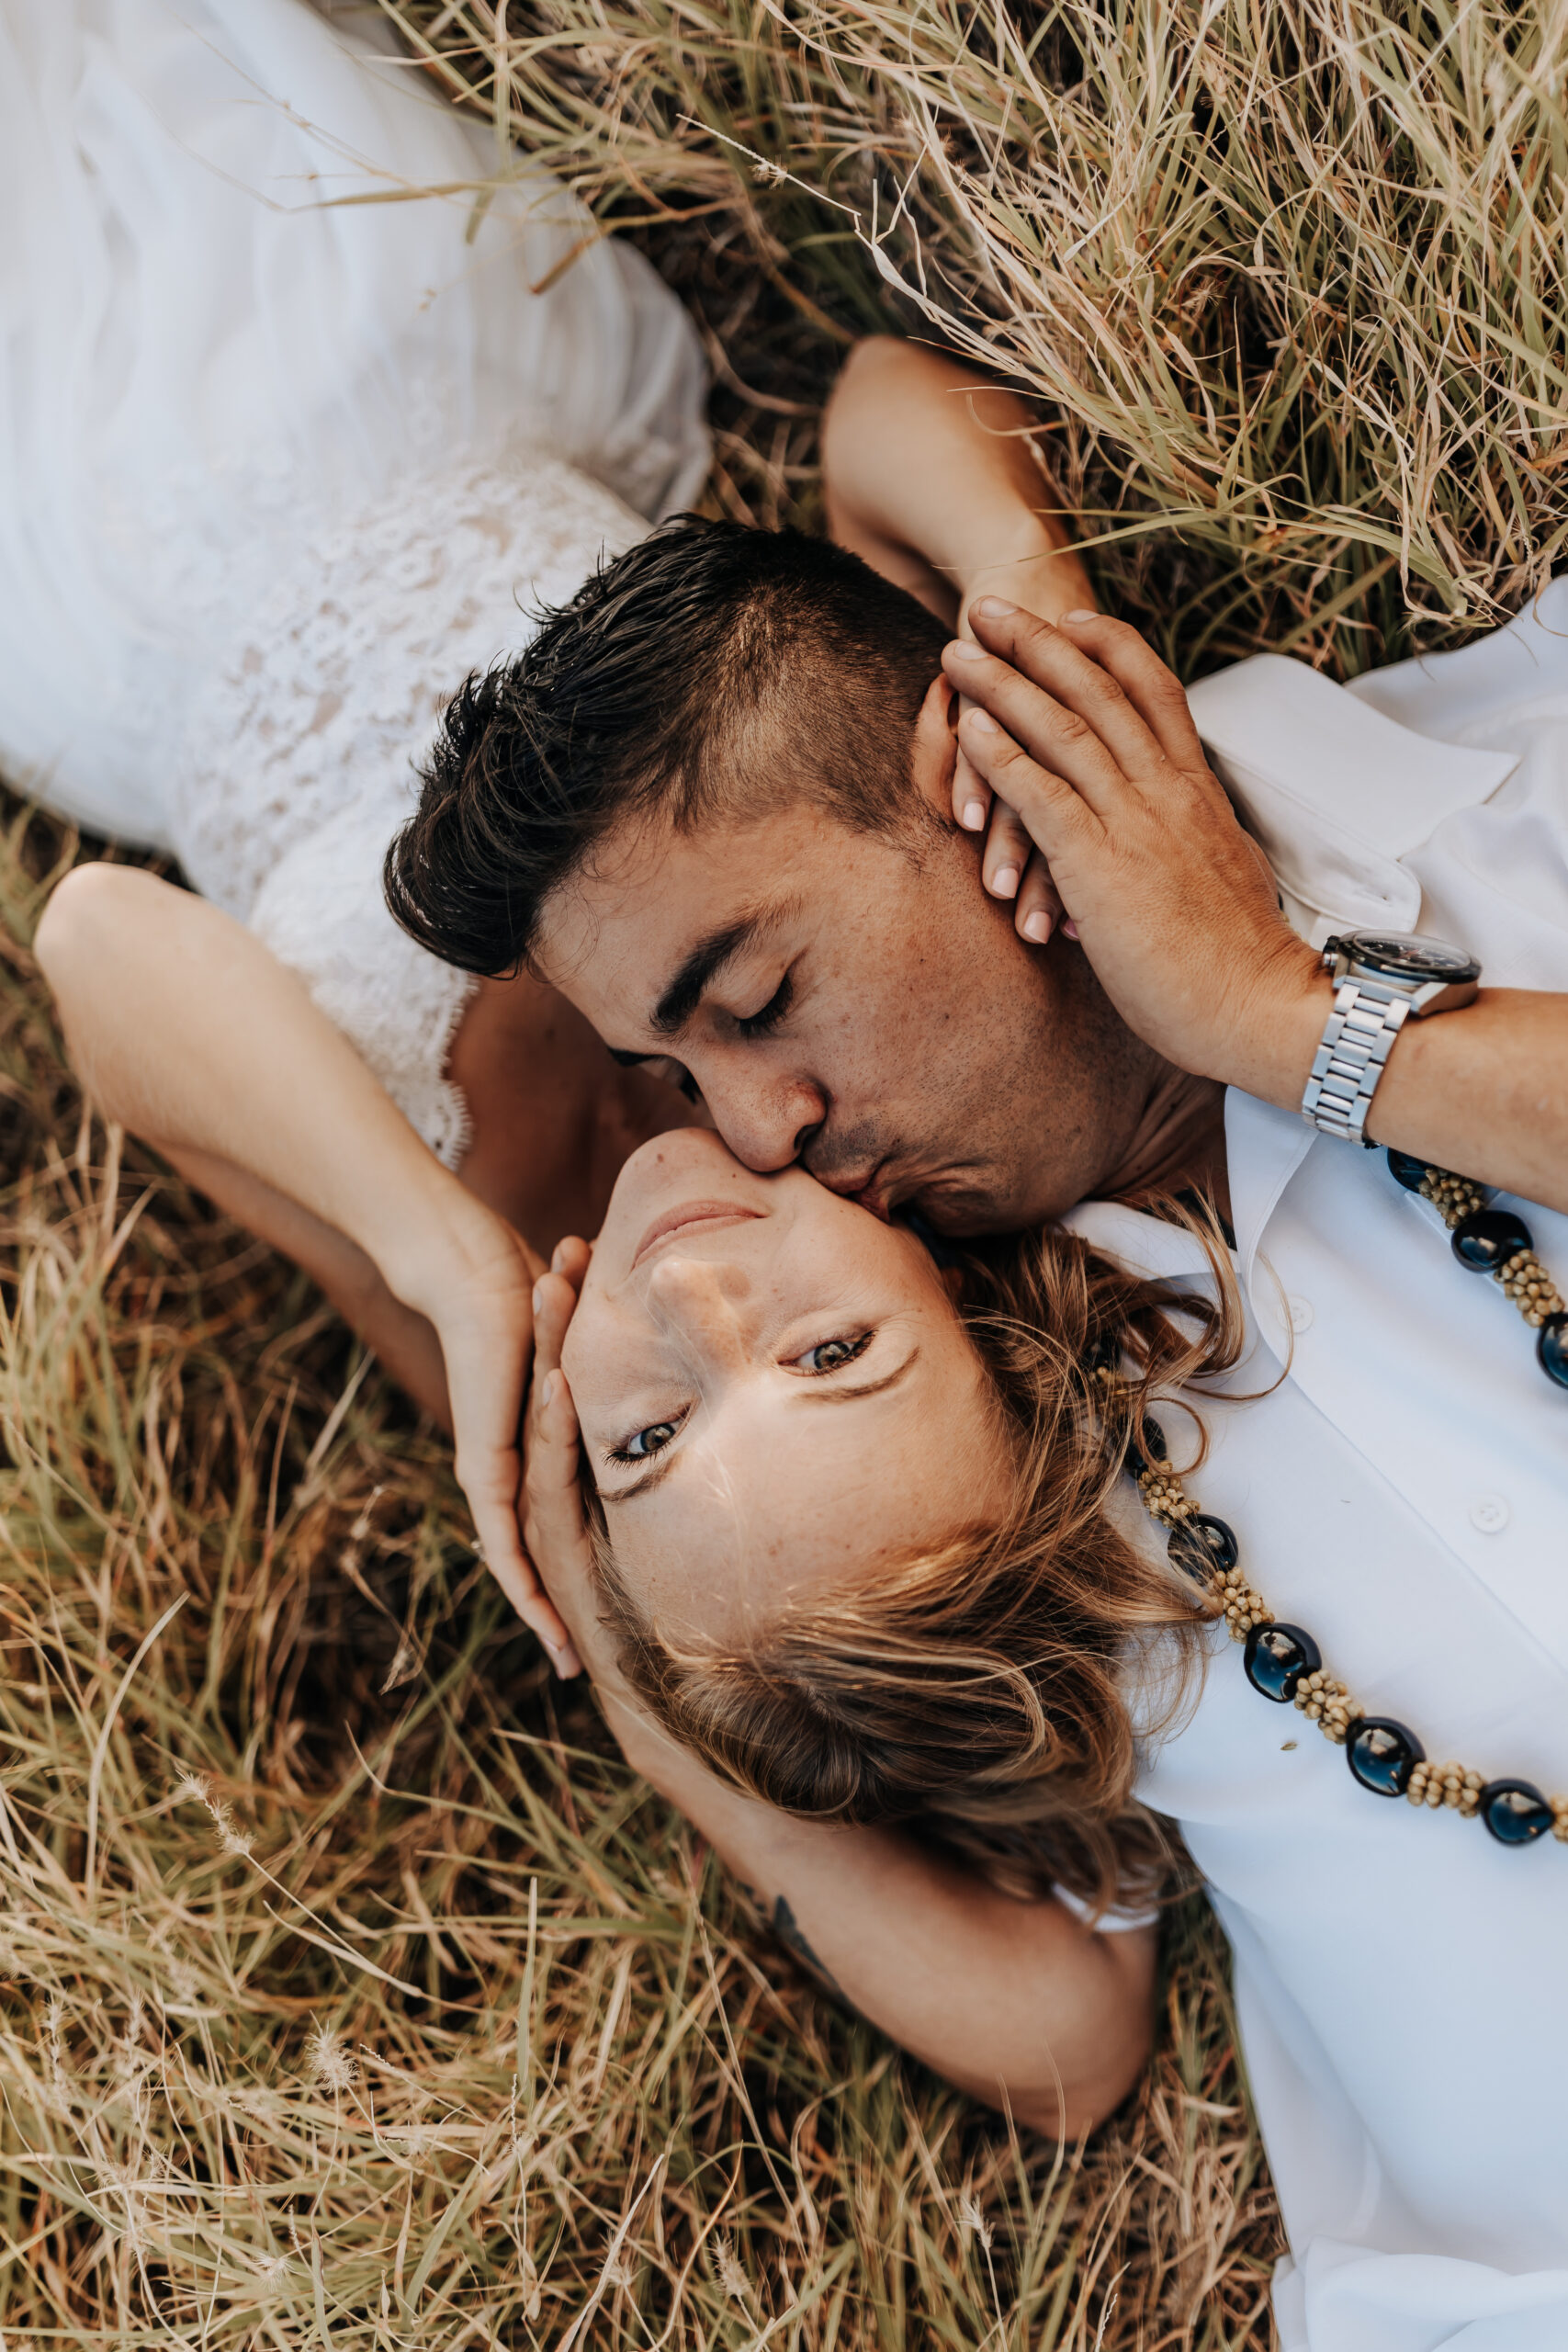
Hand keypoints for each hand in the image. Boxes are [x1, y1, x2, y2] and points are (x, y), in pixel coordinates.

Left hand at [404, 1209, 582, 1675]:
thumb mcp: (578, 1347)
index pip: (551, 1519)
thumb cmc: (522, 1290)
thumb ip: (607, 1367)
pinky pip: (503, 1543)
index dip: (569, 1567)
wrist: (466, 1270)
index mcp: (524, 1448)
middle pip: (531, 1557)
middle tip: (580, 1668)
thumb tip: (660, 1357)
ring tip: (571, 1666)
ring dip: (542, 1616)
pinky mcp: (484, 1469)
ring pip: (517, 1563)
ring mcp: (489, 1474)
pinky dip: (523, 1587)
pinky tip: (545, 1626)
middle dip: (556, 1616)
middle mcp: (502, 1470)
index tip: (592, 1611)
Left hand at [943, 602, 1328, 1103]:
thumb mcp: (1228, 876)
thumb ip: (1199, 841)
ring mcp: (1134, 822)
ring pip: (1062, 728)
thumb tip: (1189, 839)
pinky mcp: (1100, 864)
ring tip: (955, 651)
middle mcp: (1167, 790)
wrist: (1258, 1007)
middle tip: (989, 606)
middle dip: (1037, 641)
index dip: (1109, 646)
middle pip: (1096, 690)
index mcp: (1199, 790)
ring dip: (1002, 684)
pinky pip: (1041, 791)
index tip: (1071, 618)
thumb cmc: (1239, 963)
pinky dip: (1000, 753)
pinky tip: (965, 728)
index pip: (1155, 691)